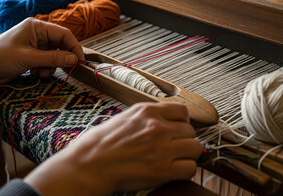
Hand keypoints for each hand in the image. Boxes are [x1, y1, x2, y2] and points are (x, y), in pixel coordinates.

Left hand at [0, 18, 83, 102]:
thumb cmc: (0, 58)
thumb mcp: (29, 58)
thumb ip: (53, 58)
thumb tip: (75, 59)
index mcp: (36, 26)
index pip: (64, 34)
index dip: (74, 47)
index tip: (80, 62)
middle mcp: (37, 33)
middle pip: (60, 45)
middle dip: (60, 59)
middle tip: (60, 71)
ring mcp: (34, 44)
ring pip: (54, 55)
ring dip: (51, 66)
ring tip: (41, 74)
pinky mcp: (30, 55)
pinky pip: (46, 61)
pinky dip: (44, 69)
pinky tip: (35, 74)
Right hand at [24, 102, 201, 195]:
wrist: (87, 165)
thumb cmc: (99, 144)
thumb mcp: (124, 118)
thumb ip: (147, 117)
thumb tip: (166, 122)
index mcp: (146, 111)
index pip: (183, 111)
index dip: (182, 122)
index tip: (177, 130)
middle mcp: (156, 126)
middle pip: (191, 131)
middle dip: (184, 140)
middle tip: (173, 149)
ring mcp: (161, 148)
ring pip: (195, 148)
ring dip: (187, 155)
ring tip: (174, 160)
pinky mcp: (161, 170)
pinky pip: (190, 168)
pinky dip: (184, 171)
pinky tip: (172, 172)